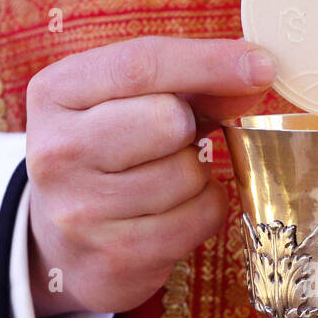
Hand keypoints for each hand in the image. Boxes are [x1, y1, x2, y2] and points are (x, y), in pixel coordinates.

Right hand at [24, 36, 274, 315]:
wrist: (66, 246)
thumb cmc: (110, 156)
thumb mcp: (130, 104)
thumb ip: (191, 83)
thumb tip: (257, 74)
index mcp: (55, 94)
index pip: (140, 64)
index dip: (209, 62)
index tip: (262, 65)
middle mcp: (56, 151)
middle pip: (168, 120)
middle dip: (189, 128)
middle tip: (171, 140)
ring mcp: (82, 210)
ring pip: (188, 173)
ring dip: (197, 173)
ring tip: (165, 178)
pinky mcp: (116, 256)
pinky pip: (201, 217)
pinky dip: (204, 209)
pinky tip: (175, 210)